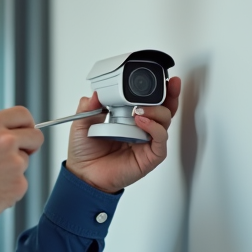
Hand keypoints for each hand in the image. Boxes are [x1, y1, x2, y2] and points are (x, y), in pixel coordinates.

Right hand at [0, 106, 44, 226]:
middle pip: (35, 137)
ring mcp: (15, 163)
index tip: (26, 131)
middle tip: (19, 154)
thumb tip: (1, 133)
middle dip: (30, 145)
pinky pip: (20, 184)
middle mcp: (5, 141)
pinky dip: (9, 188)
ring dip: (13, 170)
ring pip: (24, 163)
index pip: (23, 114)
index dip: (27, 124)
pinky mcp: (19, 185)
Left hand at [65, 77, 181, 192]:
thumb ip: (88, 107)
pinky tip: (142, 122)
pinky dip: (155, 128)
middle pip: (165, 108)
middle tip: (168, 84)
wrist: (83, 175)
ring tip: (139, 110)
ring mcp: (147, 142)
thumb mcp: (81, 124)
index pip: (149, 100)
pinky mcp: (150, 156)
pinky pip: (160, 139)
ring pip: (165, 121)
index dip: (157, 89)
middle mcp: (141, 128)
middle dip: (170, 94)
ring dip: (156, 111)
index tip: (158, 76)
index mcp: (128, 117)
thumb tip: (96, 93)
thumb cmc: (85, 152)